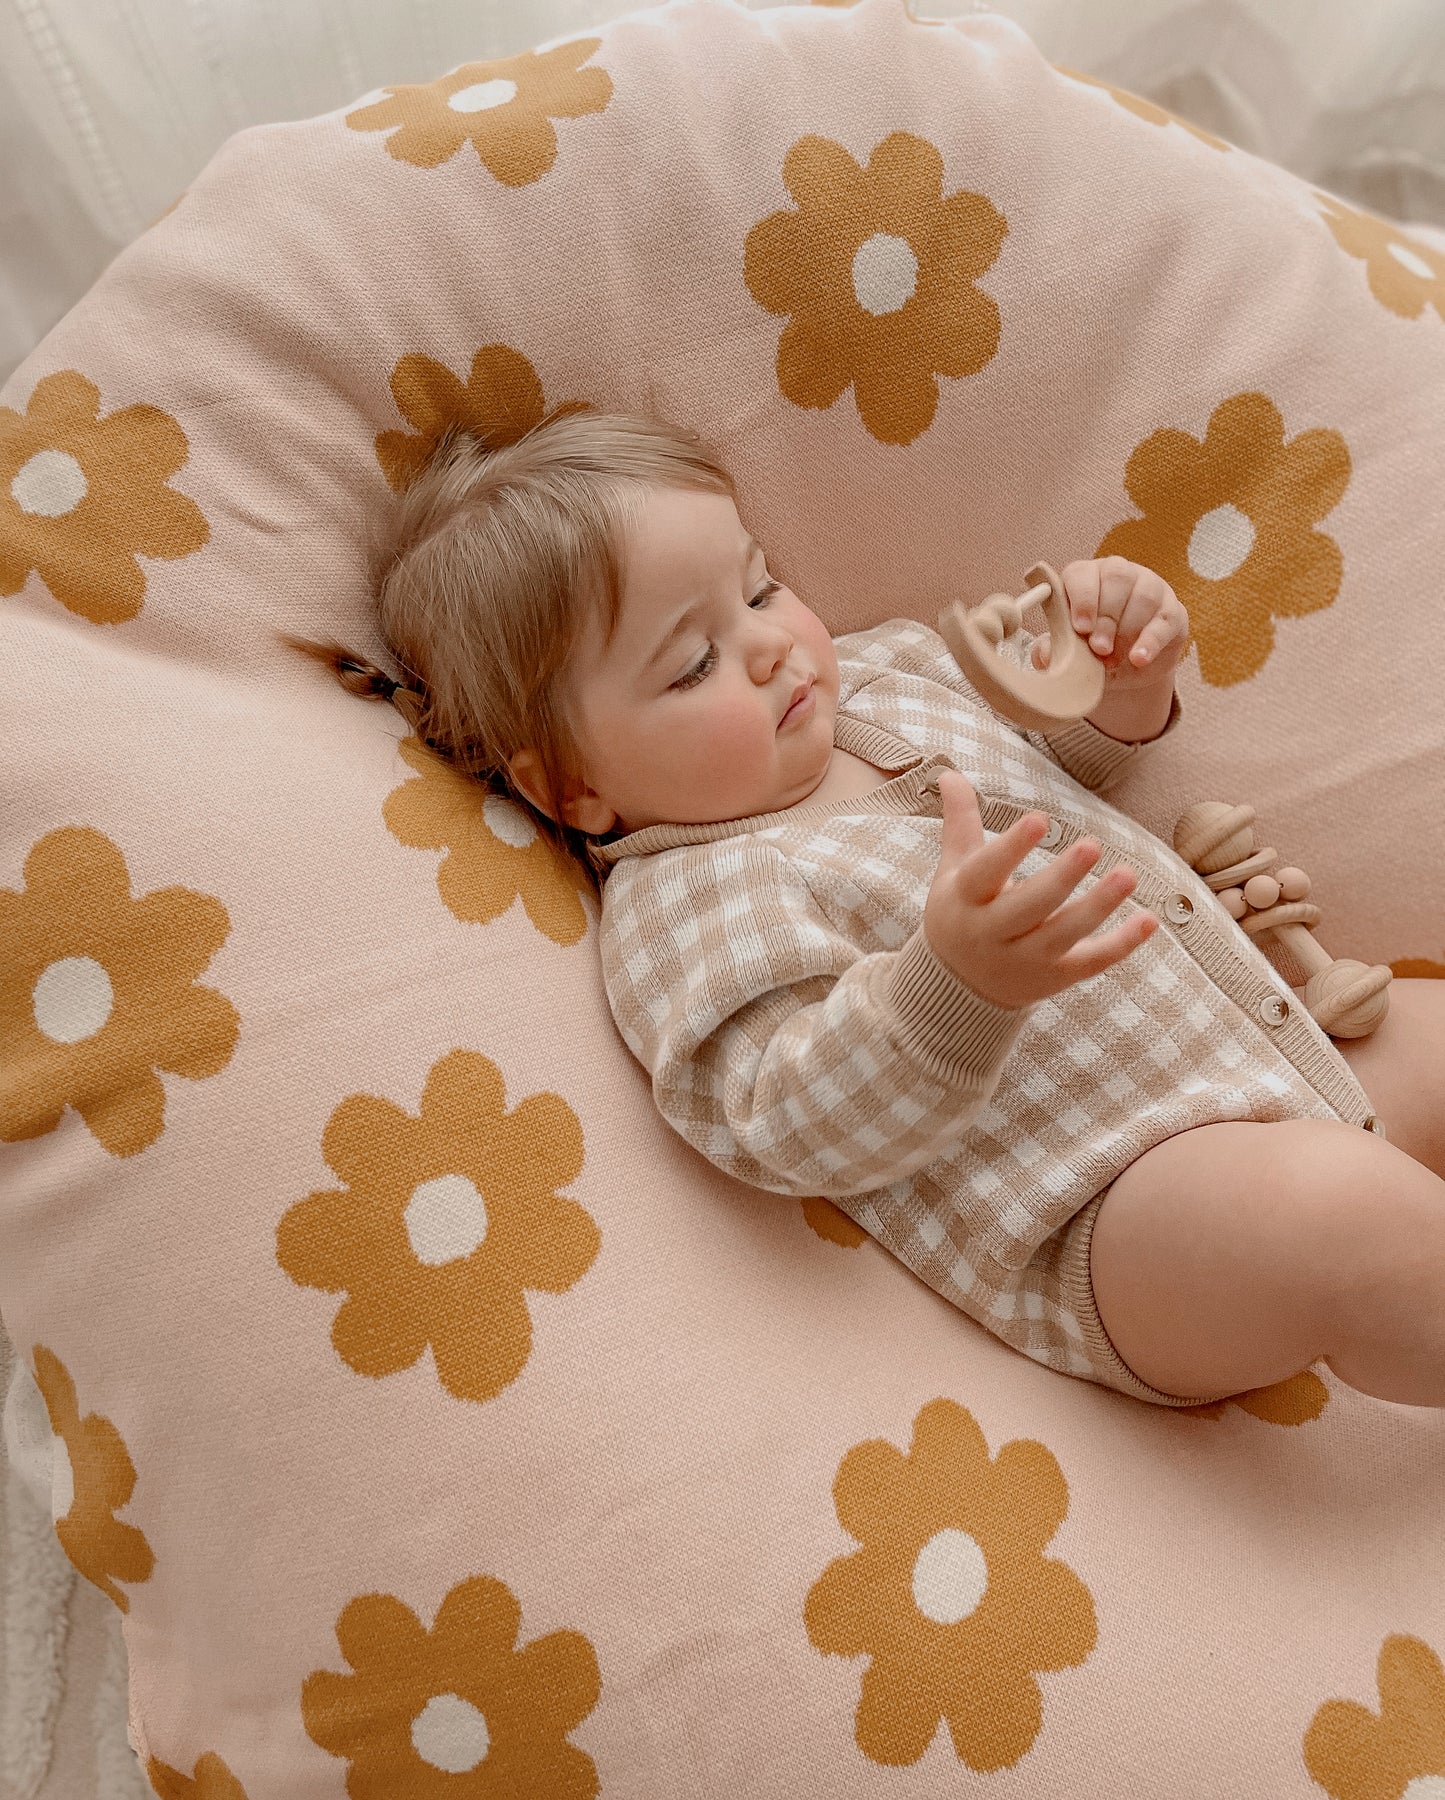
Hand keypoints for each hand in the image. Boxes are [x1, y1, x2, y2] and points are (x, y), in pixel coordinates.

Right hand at [923, 770, 1158, 1009]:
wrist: (956, 987)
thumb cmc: (961, 912)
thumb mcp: (953, 870)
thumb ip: (960, 822)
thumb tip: (950, 772)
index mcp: (966, 900)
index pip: (987, 873)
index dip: (1012, 848)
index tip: (1041, 818)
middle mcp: (993, 934)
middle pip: (1029, 907)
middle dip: (1061, 878)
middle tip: (1091, 845)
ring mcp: (1025, 960)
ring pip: (1064, 934)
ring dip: (1098, 906)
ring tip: (1128, 873)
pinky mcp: (1055, 978)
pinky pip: (1091, 962)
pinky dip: (1122, 944)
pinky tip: (1149, 918)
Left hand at [1028, 556, 1188, 694]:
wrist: (1125, 672)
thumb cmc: (1089, 652)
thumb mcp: (1067, 654)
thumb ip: (1052, 650)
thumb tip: (1044, 651)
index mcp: (1086, 578)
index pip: (1083, 573)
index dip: (1082, 598)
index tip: (1080, 627)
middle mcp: (1119, 575)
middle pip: (1116, 577)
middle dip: (1106, 616)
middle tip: (1099, 649)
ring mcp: (1150, 588)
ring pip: (1144, 594)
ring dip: (1127, 630)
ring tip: (1113, 660)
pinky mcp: (1172, 611)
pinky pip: (1165, 618)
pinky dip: (1151, 640)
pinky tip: (1139, 658)